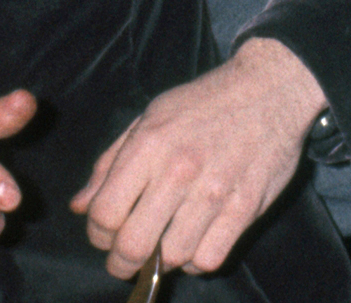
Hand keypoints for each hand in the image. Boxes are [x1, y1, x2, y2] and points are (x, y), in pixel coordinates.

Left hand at [72, 36, 321, 277]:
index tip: (104, 237)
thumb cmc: (203, 103)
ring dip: (162, 263)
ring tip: (162, 250)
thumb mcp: (149, 118)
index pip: (105, 213)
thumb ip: (110, 163)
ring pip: (173, 258)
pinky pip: (211, 258)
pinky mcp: (245, 206)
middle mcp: (179, 169)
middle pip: (134, 244)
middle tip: (123, 262)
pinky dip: (198, 262)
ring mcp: (215, 190)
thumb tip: (79, 206)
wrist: (271, 88)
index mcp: (148, 144)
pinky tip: (195, 246)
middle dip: (121, 262)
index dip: (97, 234)